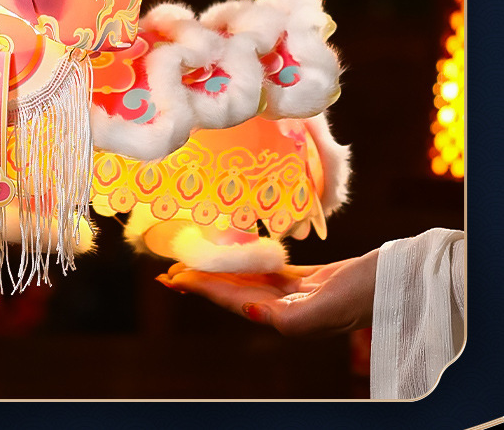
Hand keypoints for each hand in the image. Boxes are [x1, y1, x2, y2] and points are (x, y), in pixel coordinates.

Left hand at [158, 250, 379, 336]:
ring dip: (223, 272)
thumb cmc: (369, 293)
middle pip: (236, 293)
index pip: (235, 300)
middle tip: (171, 270)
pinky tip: (239, 255)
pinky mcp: (313, 282)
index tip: (174, 277)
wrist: (404, 282)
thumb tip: (250, 310)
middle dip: (204, 282)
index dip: (204, 289)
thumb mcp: (329, 308)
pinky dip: (253, 265)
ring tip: (196, 262)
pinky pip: (272, 273)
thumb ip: (290, 317)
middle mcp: (289, 310)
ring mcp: (300, 296)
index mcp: (289, 319)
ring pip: (251, 282)